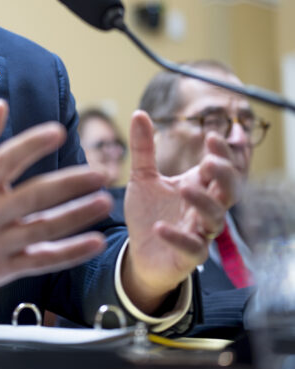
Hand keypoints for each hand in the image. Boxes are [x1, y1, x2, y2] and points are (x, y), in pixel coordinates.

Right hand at [0, 99, 112, 302]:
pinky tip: (96, 241)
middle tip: (101, 172)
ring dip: (77, 215)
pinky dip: (71, 252)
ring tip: (104, 201)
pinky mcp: (6, 268)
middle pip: (33, 195)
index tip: (58, 131)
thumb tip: (1, 105)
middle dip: (70, 183)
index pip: (6, 160)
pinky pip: (43, 260)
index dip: (32, 144)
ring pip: (43, 228)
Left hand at [122, 111, 238, 312]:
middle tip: (209, 162)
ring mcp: (199, 232)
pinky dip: (177, 237)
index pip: (221, 168)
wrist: (139, 251)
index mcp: (198, 186)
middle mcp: (204, 208)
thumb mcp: (142, 177)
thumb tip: (139, 113)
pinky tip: (160, 226)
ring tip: (184, 187)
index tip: (211, 137)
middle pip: (229, 191)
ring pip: (215, 218)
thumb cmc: (149, 212)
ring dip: (203, 202)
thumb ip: (143, 148)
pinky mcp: (188, 255)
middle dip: (224, 175)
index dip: (222, 154)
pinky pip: (192, 247)